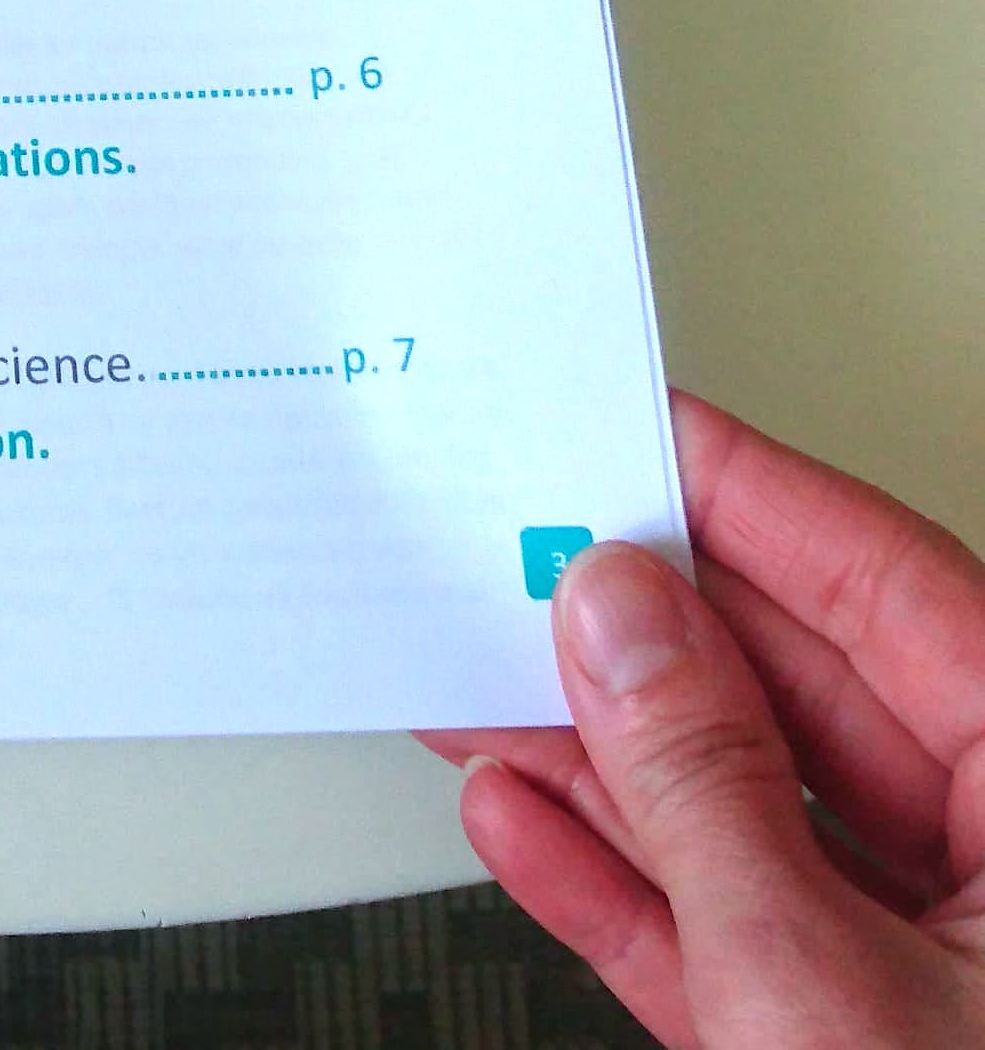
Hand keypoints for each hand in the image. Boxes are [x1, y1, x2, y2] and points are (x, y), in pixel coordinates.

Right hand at [418, 392, 984, 1047]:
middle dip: (642, 636)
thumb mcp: (823, 988)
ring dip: (603, 760)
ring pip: (757, 817)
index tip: (628, 427)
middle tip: (516, 552)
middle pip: (810, 697)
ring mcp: (942, 971)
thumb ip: (708, 794)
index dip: (746, 497)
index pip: (888, 592)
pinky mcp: (859, 1046)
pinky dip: (629, 886)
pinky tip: (522, 819)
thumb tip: (616, 619)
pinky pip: (741, 934)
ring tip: (476, 681)